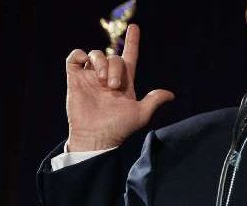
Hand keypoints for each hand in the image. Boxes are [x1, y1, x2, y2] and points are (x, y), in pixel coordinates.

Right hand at [64, 24, 174, 151]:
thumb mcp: (140, 114)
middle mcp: (108, 77)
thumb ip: (154, 101)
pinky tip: (86, 65)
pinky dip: (80, 55)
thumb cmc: (119, 128)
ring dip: (101, 63)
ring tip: (102, 80)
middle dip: (115, 67)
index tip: (134, 27)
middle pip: (114, 57)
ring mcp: (91, 77)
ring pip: (96, 54)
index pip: (129, 56)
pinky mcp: (75, 79)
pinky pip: (75, 57)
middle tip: (113, 86)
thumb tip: (171, 94)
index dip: (132, 42)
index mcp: (125, 82)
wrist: (96, 137)